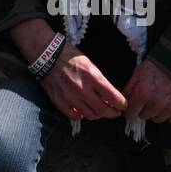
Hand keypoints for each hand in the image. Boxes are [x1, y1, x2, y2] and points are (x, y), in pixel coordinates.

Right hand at [10, 20, 124, 120]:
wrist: (47, 55)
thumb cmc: (70, 57)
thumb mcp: (90, 65)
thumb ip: (100, 81)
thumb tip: (110, 96)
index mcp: (92, 77)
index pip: (113, 97)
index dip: (121, 104)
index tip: (123, 105)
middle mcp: (81, 89)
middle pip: (103, 110)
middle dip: (113, 113)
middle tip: (115, 112)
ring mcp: (69, 97)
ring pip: (90, 115)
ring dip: (98, 115)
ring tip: (100, 110)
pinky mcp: (59, 101)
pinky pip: (74, 116)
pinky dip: (81, 115)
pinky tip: (83, 110)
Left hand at [123, 58, 170, 123]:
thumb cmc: (160, 64)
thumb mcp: (139, 72)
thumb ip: (129, 88)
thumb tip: (124, 100)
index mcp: (143, 93)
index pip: (131, 113)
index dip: (131, 109)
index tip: (133, 106)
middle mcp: (157, 102)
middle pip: (144, 116)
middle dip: (144, 109)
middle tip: (149, 97)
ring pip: (158, 119)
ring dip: (158, 111)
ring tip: (160, 97)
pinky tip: (170, 101)